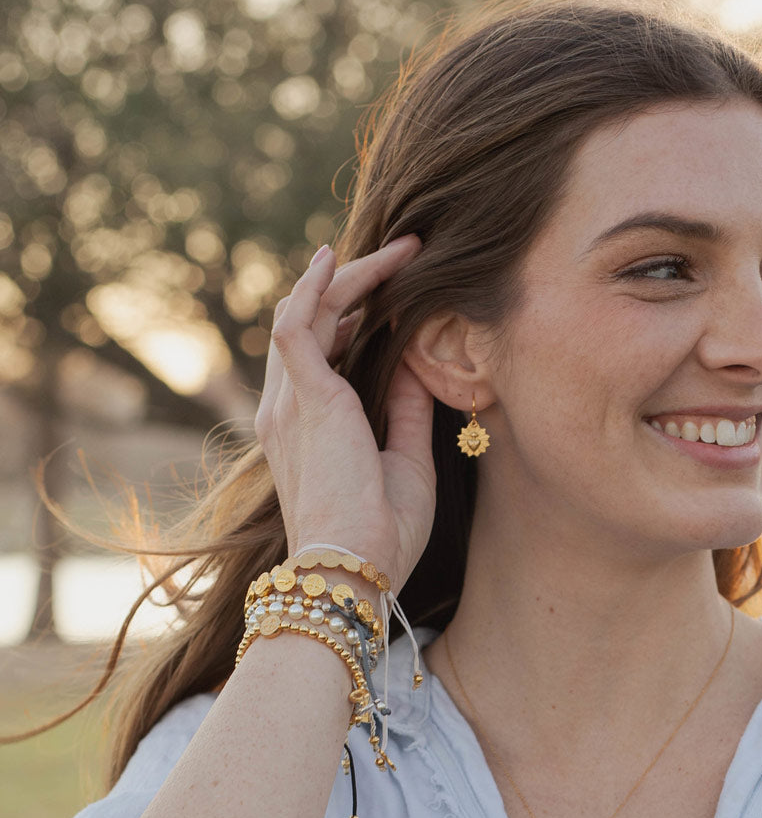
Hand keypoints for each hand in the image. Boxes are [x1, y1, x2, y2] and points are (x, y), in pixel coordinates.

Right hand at [256, 239, 434, 588]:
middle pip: (314, 325)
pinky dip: (315, 289)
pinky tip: (337, 260)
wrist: (355, 567)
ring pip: (308, 314)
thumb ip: (406, 411)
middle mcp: (289, 410)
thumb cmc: (381, 533)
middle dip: (357, 285)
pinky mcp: (304, 398)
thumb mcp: (406, 462)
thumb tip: (416, 366)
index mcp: (310, 430)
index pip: (322, 355)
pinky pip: (297, 324)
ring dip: (349, 278)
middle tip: (406, 255)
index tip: (392, 293)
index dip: (352, 318)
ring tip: (396, 251)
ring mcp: (291, 402)